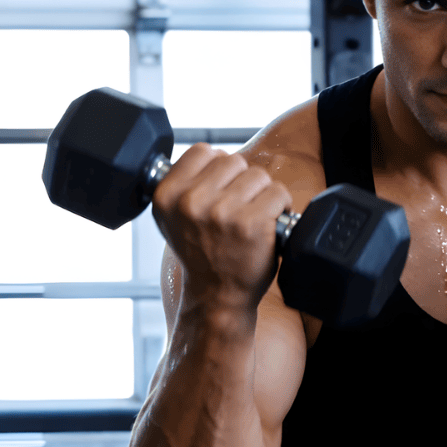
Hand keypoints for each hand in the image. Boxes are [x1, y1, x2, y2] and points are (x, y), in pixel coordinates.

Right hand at [150, 142, 294, 313]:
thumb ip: (182, 184)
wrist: (216, 295)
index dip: (216, 168)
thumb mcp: (172, 218)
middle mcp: (191, 202)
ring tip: (251, 217)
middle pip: (232, 160)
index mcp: (167, 196)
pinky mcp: (253, 223)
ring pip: (258, 174)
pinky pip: (278, 192)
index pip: (201, 151)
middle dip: (241, 182)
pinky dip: (280, 206)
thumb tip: (210, 155)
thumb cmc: (200, 255)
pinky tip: (267, 224)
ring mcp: (223, 212)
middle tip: (237, 209)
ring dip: (261, 193)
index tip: (220, 190)